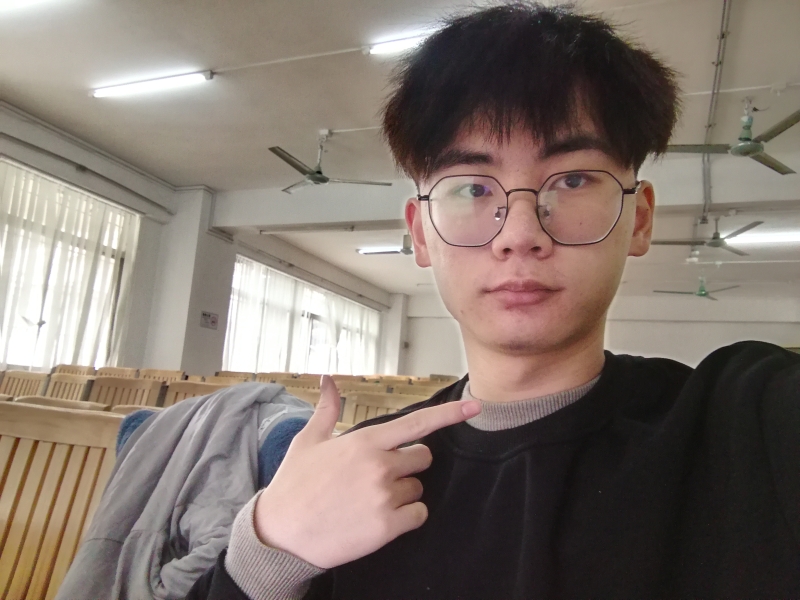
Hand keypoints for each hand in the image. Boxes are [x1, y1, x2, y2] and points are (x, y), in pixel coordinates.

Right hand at [254, 374, 480, 568]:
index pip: (417, 423)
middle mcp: (379, 465)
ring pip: (418, 487)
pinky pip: (418, 514)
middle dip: (407, 464)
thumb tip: (327, 378)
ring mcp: (384, 497)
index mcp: (365, 441)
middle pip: (423, 457)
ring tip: (368, 499)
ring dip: (401, 492)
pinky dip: (406, 517)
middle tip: (378, 476)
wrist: (280, 533)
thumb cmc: (294, 484)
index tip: (476, 407)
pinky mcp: (387, 526)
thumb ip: (328, 409)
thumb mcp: (309, 441)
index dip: (450, 414)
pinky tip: (378, 518)